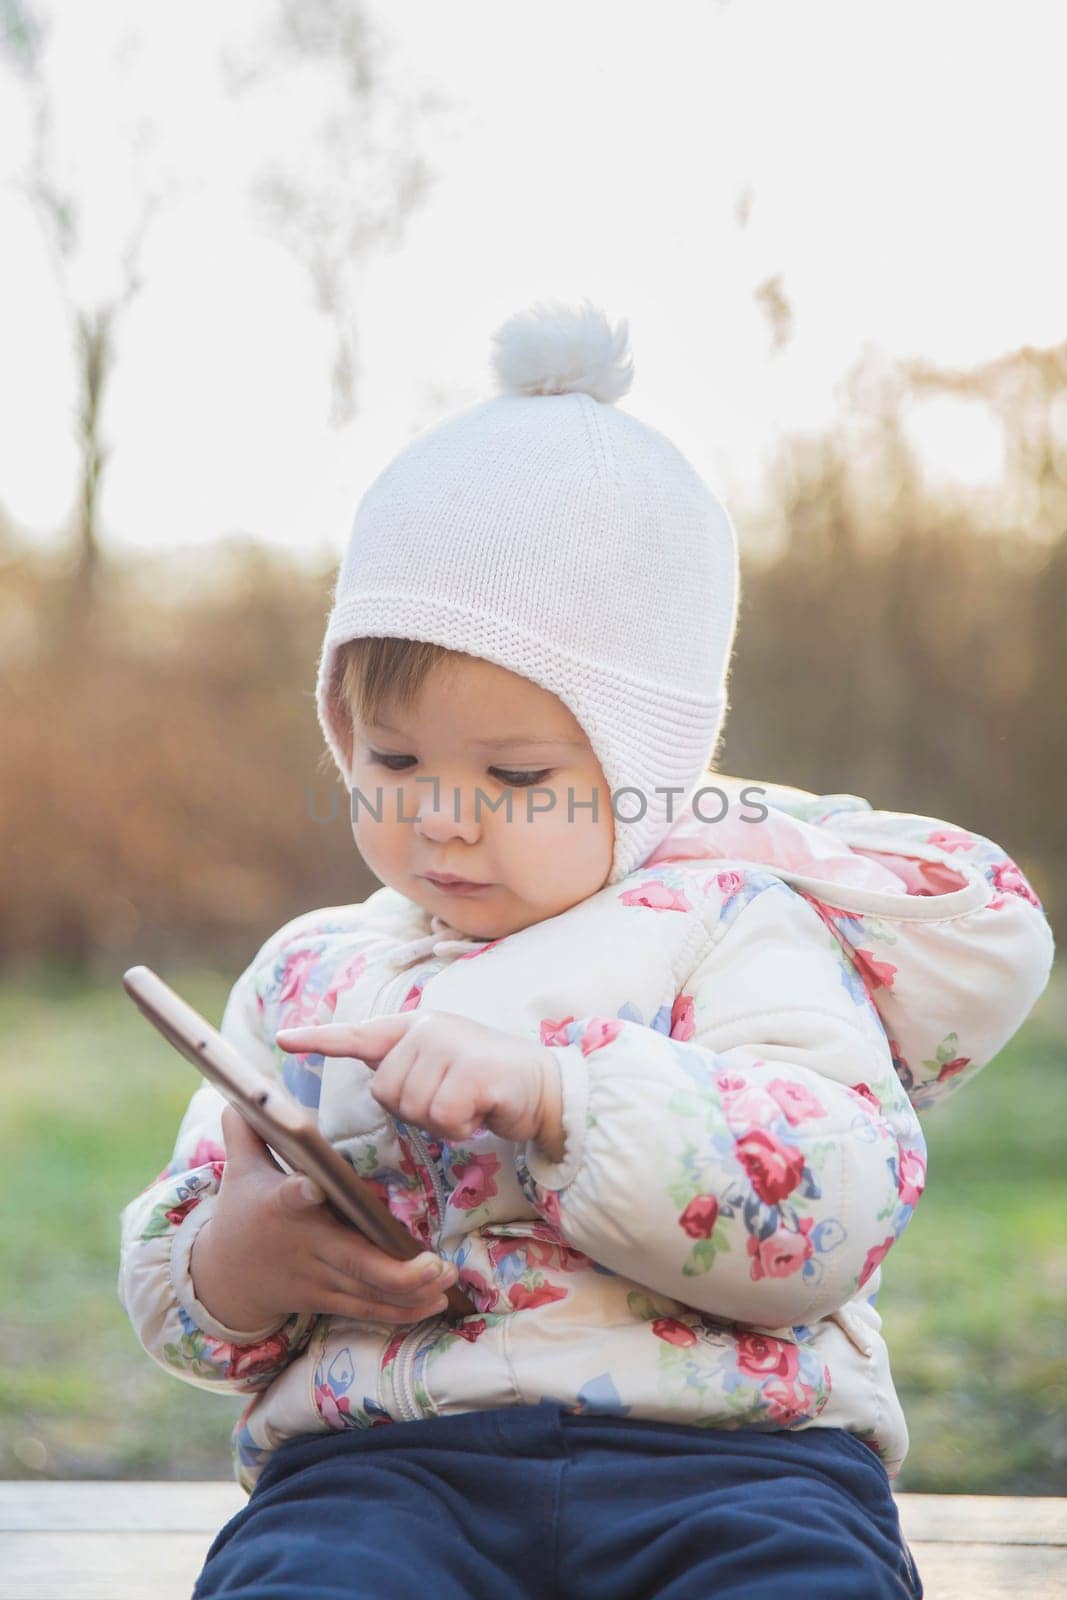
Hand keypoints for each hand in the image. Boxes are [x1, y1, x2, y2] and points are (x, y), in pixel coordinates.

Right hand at [189, 1104, 459, 1336]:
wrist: (225, 1278)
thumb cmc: (243, 1212)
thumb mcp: (241, 1169)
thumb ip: (247, 1130)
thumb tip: (241, 1090)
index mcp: (283, 1207)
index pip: (291, 1197)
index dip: (301, 1192)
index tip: (314, 1185)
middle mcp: (306, 1246)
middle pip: (353, 1262)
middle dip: (396, 1271)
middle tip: (435, 1264)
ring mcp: (319, 1279)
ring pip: (368, 1292)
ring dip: (411, 1292)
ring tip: (447, 1279)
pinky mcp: (328, 1300)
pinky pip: (369, 1310)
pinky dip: (403, 1311)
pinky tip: (436, 1302)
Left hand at [276, 1011, 564, 1159]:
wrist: (547, 1089)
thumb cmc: (489, 1083)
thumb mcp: (443, 1066)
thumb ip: (408, 1066)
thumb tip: (378, 1075)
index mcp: (417, 1027)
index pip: (361, 1035)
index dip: (319, 1039)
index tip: (283, 1039)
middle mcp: (430, 1029)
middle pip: (386, 1092)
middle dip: (414, 1110)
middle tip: (451, 1102)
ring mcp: (453, 1047)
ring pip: (414, 1108)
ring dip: (441, 1121)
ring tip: (469, 1104)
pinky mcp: (476, 1072)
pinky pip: (444, 1118)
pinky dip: (462, 1126)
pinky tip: (482, 1111)